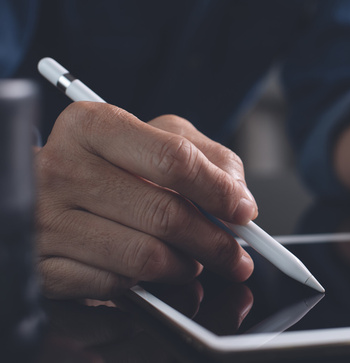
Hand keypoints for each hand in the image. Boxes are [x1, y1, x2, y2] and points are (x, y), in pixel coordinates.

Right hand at [35, 103, 256, 299]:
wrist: (44, 189)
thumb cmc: (109, 161)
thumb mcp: (159, 137)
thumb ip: (208, 156)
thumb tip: (239, 198)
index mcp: (94, 126)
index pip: (173, 159)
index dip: (219, 191)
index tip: (243, 211)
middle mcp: (62, 168)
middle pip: (164, 214)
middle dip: (214, 242)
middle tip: (234, 255)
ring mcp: (46, 218)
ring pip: (144, 257)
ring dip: (184, 267)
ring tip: (194, 262)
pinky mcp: (42, 263)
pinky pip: (114, 285)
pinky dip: (145, 285)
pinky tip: (152, 271)